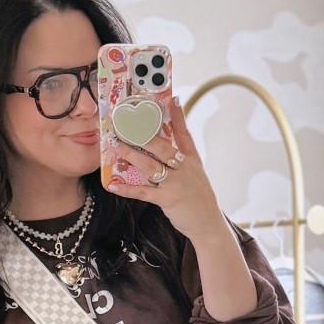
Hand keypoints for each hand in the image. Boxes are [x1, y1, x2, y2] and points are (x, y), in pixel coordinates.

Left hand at [107, 93, 220, 240]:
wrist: (209, 224)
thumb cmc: (200, 200)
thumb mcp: (196, 175)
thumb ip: (182, 161)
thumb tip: (165, 149)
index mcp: (192, 160)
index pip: (184, 133)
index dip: (177, 116)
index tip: (171, 99)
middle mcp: (184, 168)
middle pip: (161, 146)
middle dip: (141, 135)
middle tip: (124, 125)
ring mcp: (176, 183)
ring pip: (150, 165)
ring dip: (130, 155)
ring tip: (115, 146)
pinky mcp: (168, 199)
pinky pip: (143, 192)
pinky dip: (127, 189)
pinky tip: (114, 185)